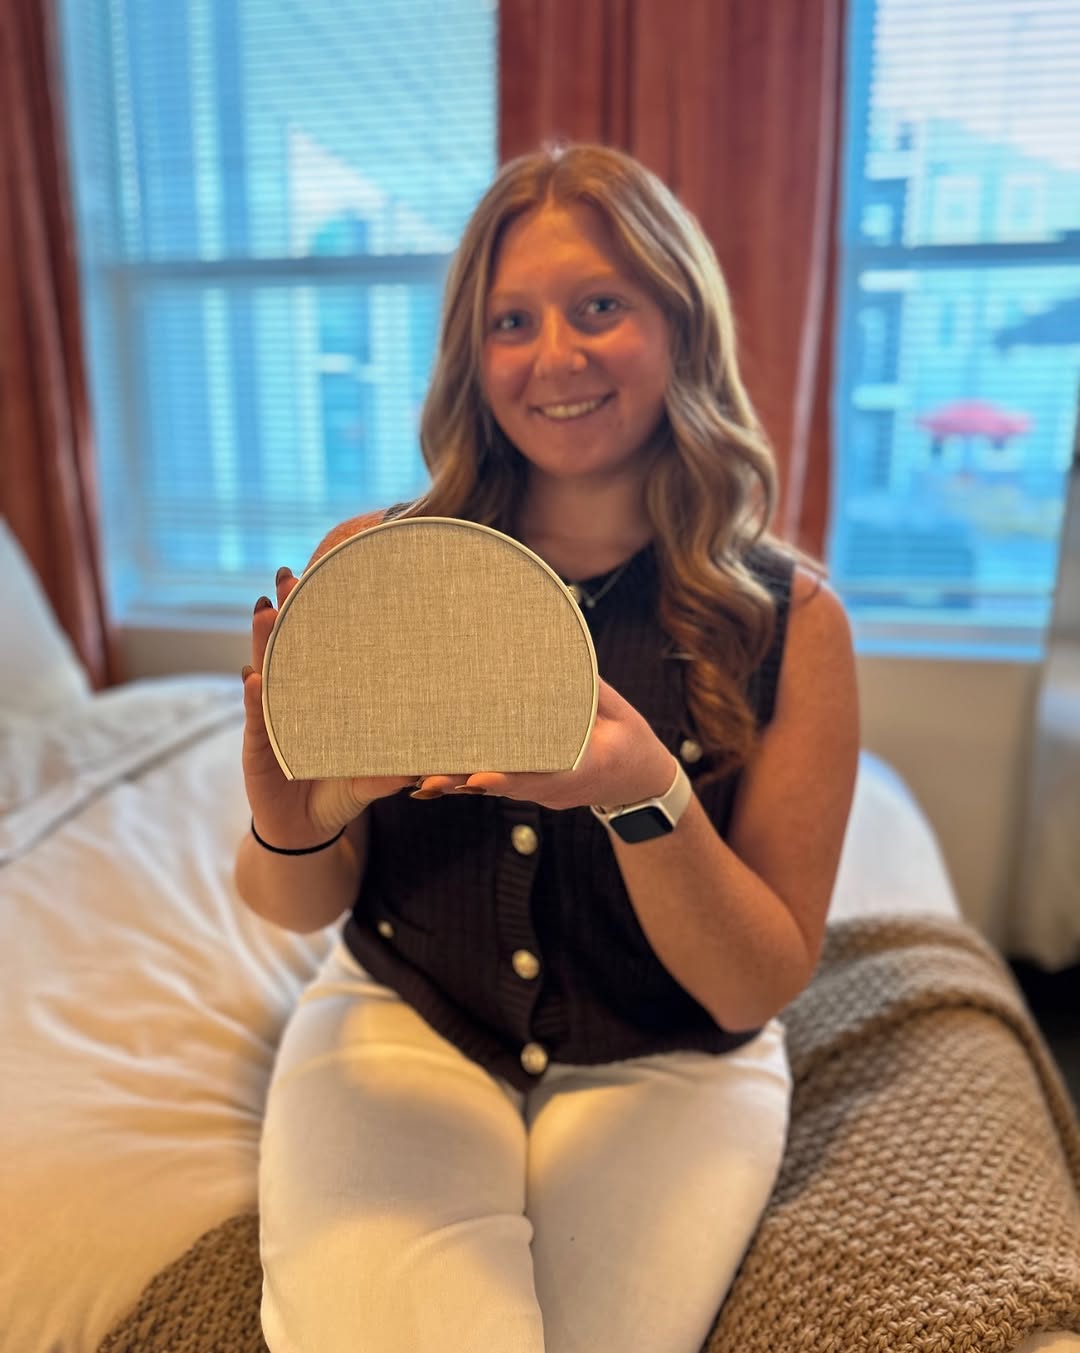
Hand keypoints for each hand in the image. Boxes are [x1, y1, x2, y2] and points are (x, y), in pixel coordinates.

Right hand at [241, 566, 415, 848]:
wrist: (306, 831)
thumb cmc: (339, 792)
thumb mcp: (370, 776)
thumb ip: (391, 769)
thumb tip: (426, 766)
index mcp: (320, 698)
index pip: (320, 649)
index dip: (321, 616)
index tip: (329, 576)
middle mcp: (292, 702)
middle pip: (288, 648)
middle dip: (287, 611)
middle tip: (289, 575)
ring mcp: (271, 722)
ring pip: (265, 672)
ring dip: (263, 641)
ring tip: (266, 609)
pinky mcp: (257, 749)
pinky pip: (255, 718)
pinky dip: (254, 697)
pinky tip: (253, 677)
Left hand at [414, 679, 674, 809]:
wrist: (644, 788)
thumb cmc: (633, 743)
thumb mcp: (621, 713)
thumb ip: (589, 688)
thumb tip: (561, 649)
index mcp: (586, 768)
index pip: (543, 775)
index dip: (509, 778)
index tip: (477, 777)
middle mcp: (558, 788)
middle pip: (506, 788)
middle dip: (466, 782)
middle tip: (426, 777)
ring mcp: (545, 795)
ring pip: (496, 791)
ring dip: (460, 783)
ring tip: (418, 777)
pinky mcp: (535, 792)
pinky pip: (499, 788)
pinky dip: (470, 781)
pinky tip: (434, 779)